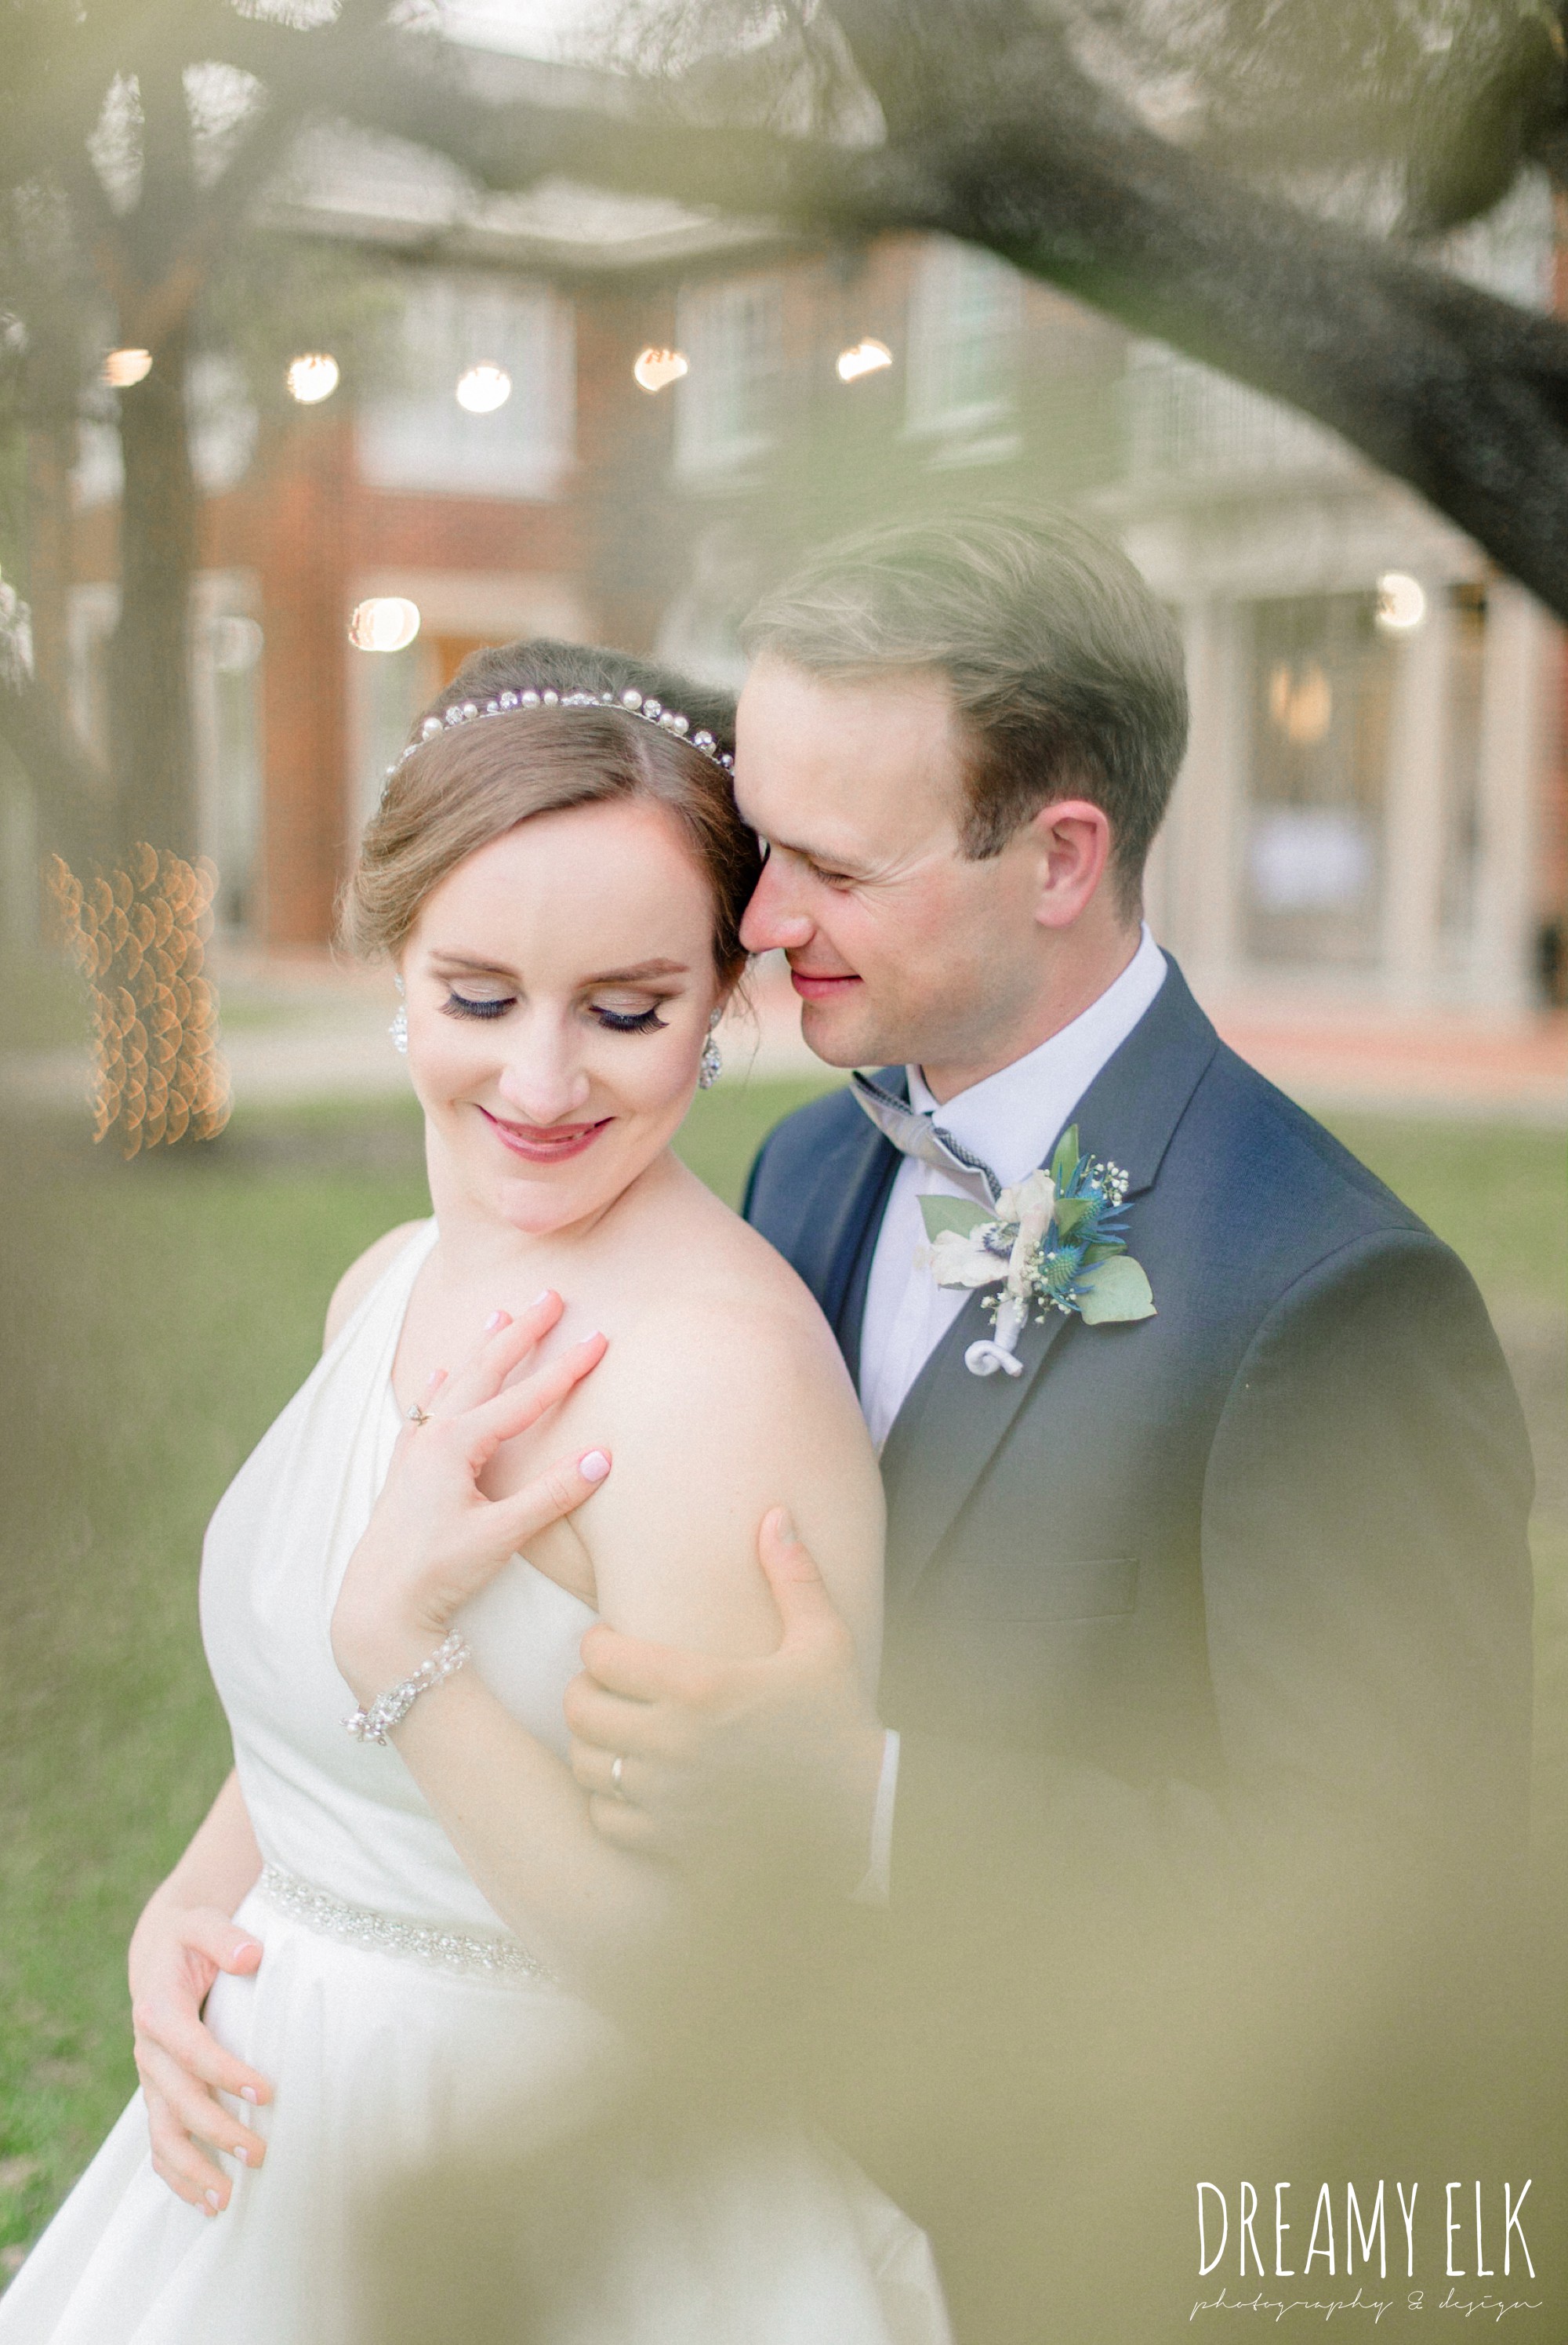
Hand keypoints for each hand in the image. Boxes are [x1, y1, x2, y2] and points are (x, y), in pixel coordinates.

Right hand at [129, 1898, 270, 2213]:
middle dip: (217, 2131)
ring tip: (227, 2201)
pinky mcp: (157, 2095)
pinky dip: (177, 2177)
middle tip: (261, 2154)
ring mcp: (150, 2079)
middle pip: (178, 2102)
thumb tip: (251, 1955)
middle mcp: (149, 2051)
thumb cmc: (189, 1937)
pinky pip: (159, 2144)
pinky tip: (205, 2203)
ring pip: (162, 2135)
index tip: (266, 2093)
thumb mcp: (202, 1923)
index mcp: (158, 2010)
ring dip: (193, 2169)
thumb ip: (224, 1936)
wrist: (159, 1950)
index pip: (192, 2050)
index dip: (226, 2074)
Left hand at [332, 1293, 610, 1699]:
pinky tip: (441, 1375)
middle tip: (551, 1296)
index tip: (600, 1337)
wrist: (377, 1606)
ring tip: (499, 1313)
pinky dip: (439, 1386)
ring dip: (481, 1348)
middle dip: (521, 1332)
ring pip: (455, 1383)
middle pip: (487, 1370)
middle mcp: (434, 1436)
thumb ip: (552, 1495)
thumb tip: (603, 1457)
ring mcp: (415, 1450)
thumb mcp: (502, 1536)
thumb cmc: (437, 1572)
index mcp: (458, 1444)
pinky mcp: (405, 1470)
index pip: (526, 1397)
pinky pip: (425, 1411)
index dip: (566, 1367)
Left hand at [564, 1509, 886, 1890]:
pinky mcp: (669, 1840)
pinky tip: (635, 1782)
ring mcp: (667, 1797)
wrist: (863, 1813)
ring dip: (593, 1743)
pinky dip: (608, 1800)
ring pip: (584, 1763)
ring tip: (618, 1731)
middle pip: (578, 1707)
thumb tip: (775, 1513)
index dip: (599, 1643)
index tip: (616, 1642)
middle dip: (586, 1689)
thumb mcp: (824, 1641)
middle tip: (610, 1685)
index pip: (599, 1655)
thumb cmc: (838, 1720)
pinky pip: (604, 1816)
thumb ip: (793, 1575)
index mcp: (701, 1686)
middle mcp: (673, 1742)